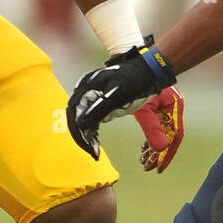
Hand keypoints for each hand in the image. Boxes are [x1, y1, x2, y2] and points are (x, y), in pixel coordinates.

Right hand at [66, 38, 177, 159]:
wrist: (148, 71)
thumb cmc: (134, 81)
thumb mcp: (117, 96)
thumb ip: (98, 109)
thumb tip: (81, 125)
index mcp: (86, 86)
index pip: (75, 112)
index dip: (79, 132)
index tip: (90, 148)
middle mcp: (84, 89)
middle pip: (74, 116)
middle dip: (81, 136)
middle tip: (93, 151)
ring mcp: (90, 94)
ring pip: (80, 118)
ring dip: (85, 134)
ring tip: (95, 148)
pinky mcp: (97, 100)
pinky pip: (88, 116)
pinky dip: (91, 129)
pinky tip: (96, 139)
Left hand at [135, 86, 184, 171]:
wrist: (132, 68)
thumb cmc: (138, 86)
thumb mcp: (144, 110)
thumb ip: (152, 129)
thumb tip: (161, 149)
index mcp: (175, 107)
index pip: (174, 136)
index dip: (167, 154)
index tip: (159, 168)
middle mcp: (172, 108)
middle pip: (167, 136)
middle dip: (157, 154)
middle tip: (147, 168)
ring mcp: (164, 108)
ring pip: (161, 132)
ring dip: (152, 147)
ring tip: (143, 161)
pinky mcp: (155, 108)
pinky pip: (156, 127)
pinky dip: (149, 138)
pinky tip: (143, 149)